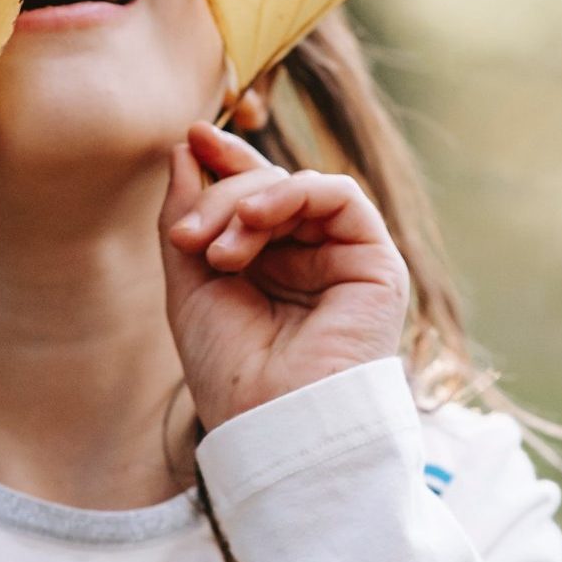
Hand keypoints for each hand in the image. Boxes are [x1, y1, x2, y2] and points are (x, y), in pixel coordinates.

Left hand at [158, 122, 409, 431]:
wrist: (270, 423)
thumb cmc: (230, 370)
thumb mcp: (189, 283)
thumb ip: (188, 214)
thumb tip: (185, 148)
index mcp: (269, 266)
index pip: (253, 196)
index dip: (225, 161)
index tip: (191, 138)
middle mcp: (310, 259)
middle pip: (269, 188)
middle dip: (220, 196)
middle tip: (185, 236)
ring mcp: (344, 260)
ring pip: (298, 187)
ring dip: (247, 203)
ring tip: (217, 251)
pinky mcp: (376, 264)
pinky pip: (340, 196)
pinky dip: (292, 193)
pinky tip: (255, 220)